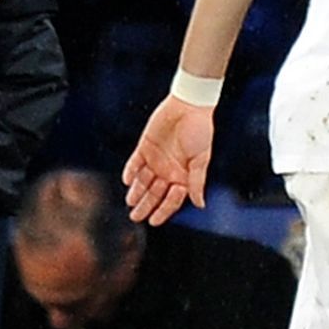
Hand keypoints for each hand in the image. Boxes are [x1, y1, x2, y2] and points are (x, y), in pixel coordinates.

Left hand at [121, 96, 213, 224]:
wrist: (189, 106)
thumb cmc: (200, 131)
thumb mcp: (201, 159)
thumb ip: (197, 182)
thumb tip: (200, 204)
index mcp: (184, 174)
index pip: (172, 198)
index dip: (163, 210)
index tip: (154, 221)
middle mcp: (169, 169)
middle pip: (155, 193)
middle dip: (146, 206)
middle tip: (136, 217)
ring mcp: (156, 159)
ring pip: (143, 181)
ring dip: (136, 192)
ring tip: (130, 203)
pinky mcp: (145, 147)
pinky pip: (135, 163)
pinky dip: (130, 172)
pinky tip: (127, 181)